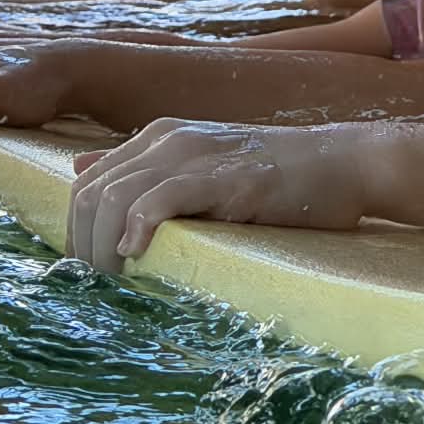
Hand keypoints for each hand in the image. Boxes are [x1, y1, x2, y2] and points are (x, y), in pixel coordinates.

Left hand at [67, 120, 367, 272]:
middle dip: (83, 247)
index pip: (86, 183)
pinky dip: (138, 228)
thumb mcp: (203, 164)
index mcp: (161, 136)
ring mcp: (198, 155)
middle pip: (89, 193)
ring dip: (103, 248)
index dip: (77, 233)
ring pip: (112, 197)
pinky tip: (140, 252)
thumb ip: (145, 169)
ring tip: (122, 280)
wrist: (346, 163)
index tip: (94, 273)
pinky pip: (159, 199)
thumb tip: (81, 168)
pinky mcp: (226, 177)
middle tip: (103, 287)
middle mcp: (170, 139)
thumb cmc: (280, 176)